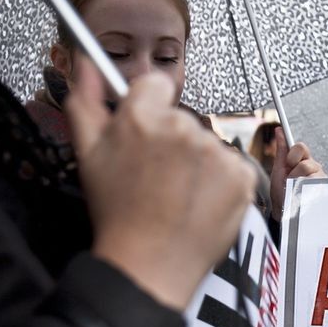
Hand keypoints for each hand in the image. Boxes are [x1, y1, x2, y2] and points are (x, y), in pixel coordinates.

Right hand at [66, 60, 255, 309]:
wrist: (149, 264)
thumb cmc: (118, 214)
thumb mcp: (88, 153)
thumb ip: (86, 99)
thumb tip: (87, 61)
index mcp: (142, 117)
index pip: (156, 84)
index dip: (149, 109)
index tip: (145, 136)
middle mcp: (182, 128)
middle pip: (182, 117)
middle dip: (171, 140)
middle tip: (156, 177)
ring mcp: (215, 152)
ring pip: (207, 143)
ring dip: (197, 163)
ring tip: (176, 195)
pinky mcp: (241, 176)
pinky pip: (233, 165)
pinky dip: (221, 182)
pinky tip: (199, 202)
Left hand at [269, 127, 324, 220]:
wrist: (283, 211)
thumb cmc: (281, 191)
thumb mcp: (279, 169)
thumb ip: (281, 150)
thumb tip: (279, 130)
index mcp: (302, 160)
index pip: (301, 147)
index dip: (293, 154)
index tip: (288, 162)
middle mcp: (314, 168)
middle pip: (306, 162)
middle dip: (294, 172)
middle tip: (290, 180)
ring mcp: (320, 179)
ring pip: (310, 174)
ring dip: (297, 183)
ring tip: (295, 189)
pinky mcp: (324, 189)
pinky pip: (314, 185)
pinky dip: (304, 190)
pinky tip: (302, 195)